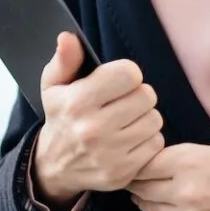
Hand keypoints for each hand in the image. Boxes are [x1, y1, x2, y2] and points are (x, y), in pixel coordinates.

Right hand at [32, 33, 164, 205]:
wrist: (54, 166)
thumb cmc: (61, 117)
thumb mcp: (53, 85)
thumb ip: (64, 59)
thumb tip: (69, 38)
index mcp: (77, 102)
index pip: (129, 74)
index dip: (127, 74)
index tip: (119, 81)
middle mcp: (93, 129)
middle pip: (146, 96)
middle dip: (138, 95)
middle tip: (124, 101)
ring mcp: (109, 154)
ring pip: (154, 120)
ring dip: (145, 117)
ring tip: (127, 120)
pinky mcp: (122, 173)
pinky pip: (156, 144)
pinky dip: (148, 139)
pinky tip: (130, 138)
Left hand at [127, 145, 209, 210]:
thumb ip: (183, 160)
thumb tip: (152, 166)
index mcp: (190, 161)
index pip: (144, 165)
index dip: (138, 165)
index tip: (135, 166)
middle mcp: (185, 190)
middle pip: (142, 189)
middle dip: (139, 184)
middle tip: (138, 182)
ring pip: (152, 210)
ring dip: (150, 203)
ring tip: (155, 196)